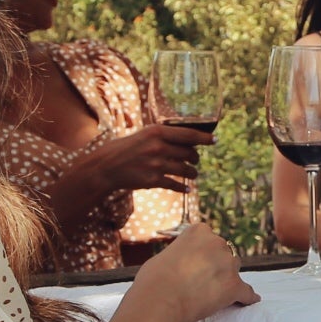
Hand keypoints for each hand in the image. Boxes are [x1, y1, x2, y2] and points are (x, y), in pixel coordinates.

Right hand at [83, 124, 211, 193]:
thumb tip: (186, 140)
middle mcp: (159, 147)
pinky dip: (183, 188)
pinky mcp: (153, 180)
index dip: (204, 138)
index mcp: (157, 132)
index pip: (188, 134)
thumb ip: (162, 136)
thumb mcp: (143, 135)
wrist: (105, 167)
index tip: (215, 140)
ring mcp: (156, 164)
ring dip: (192, 173)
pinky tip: (187, 189)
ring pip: (185, 170)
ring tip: (193, 174)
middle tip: (195, 160)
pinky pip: (175, 184)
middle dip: (195, 158)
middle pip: (189, 153)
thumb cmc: (124, 149)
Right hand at [100, 225, 258, 321]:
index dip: (203, 253)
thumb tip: (183, 261)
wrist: (158, 302)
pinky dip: (247, 297)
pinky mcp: (234, 286)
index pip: (209, 238)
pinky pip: (247, 292)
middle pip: (224, 253)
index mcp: (199, 231)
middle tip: (201, 281)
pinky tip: (251, 300)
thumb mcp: (165, 255)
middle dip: (216, 265)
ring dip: (227, 279)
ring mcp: (228, 264)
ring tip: (214, 294)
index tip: (196, 264)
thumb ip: (182, 253)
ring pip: (234, 270)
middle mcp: (217, 243)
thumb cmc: (153, 280)